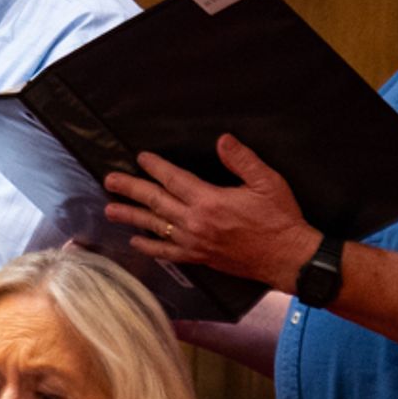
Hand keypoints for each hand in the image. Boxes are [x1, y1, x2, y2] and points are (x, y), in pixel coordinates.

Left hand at [106, 138, 316, 294]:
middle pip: (155, 201)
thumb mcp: (267, 182)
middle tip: (109, 180)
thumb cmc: (280, 219)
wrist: (288, 258)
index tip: (141, 158)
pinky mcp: (199, 257)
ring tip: (110, 209)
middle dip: (130, 189)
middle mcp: (196, 222)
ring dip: (131, 216)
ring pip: (155, 227)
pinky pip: (168, 253)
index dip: (155, 166)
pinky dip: (150, 247)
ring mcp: (195, 242)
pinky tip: (135, 242)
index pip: (174, 179)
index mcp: (210, 201)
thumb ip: (242, 160)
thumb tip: (222, 140)